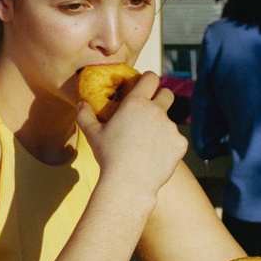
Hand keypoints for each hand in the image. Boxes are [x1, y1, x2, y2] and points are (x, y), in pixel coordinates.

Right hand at [76, 71, 186, 202]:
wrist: (128, 183)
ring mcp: (171, 127)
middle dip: (161, 98)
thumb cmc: (108, 157)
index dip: (148, 80)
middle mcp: (156, 110)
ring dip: (161, 128)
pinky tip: (156, 158)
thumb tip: (81, 103)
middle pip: (167, 93)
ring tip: (146, 146)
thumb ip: (85, 115)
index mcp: (136, 103)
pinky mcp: (180, 143)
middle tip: (150, 112)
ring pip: (169, 121)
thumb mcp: (92, 135)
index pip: (150, 77)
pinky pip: (176, 140)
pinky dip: (169, 146)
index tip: (145, 86)